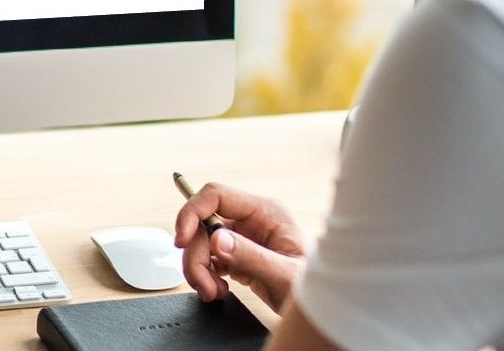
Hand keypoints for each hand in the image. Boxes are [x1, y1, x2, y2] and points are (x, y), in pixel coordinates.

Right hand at [174, 182, 306, 312]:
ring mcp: (243, 237)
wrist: (322, 308)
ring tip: (213, 291)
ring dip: (198, 269)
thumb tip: (218, 239)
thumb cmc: (314, 288)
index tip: (181, 239)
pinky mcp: (237, 254)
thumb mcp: (285, 274)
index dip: (192, 212)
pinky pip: (208, 258)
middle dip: (196, 255)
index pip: (216, 196)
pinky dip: (205, 275)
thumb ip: (251, 256)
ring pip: (201, 243)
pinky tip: (219, 289)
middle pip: (203, 224)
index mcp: (266, 212)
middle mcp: (251, 220)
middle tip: (203, 284)